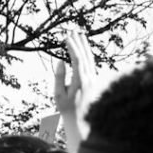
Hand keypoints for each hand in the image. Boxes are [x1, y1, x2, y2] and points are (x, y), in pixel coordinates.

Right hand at [54, 29, 100, 145]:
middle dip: (79, 42)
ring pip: (90, 59)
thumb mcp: (58, 95)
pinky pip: (91, 64)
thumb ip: (59, 78)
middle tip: (73, 30)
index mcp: (80, 81)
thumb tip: (61, 62)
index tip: (66, 36)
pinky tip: (84, 50)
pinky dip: (87, 55)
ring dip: (84, 46)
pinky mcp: (94, 82)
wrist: (81, 123)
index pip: (77, 59)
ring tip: (80, 35)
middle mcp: (90, 79)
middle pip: (86, 56)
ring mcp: (93, 80)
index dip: (72, 47)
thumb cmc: (67, 110)